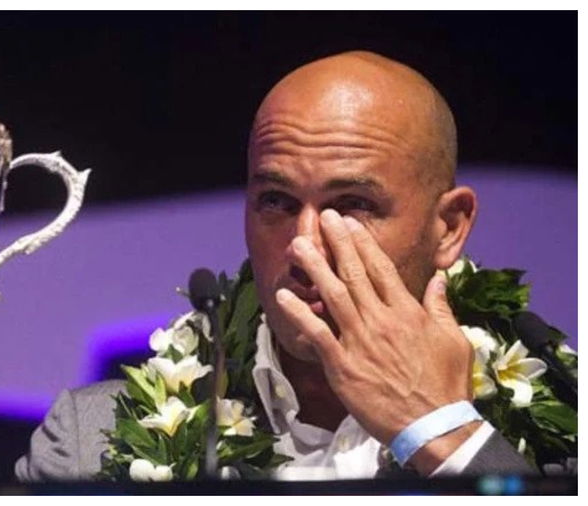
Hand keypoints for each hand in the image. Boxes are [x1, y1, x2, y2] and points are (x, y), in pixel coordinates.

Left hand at [274, 208, 474, 474]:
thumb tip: (438, 280)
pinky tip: (283, 297)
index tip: (349, 224)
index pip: (382, 269)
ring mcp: (360, 342)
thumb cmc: (447, 387)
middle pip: (355, 274)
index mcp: (408, 313)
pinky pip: (317, 334)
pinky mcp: (343, 366)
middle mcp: (382, 321)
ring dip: (314, 268)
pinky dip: (299, 314)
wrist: (434, 426)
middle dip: (337, 243)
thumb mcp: (455, 341)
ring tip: (297, 246)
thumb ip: (441, 308)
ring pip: (333, 296)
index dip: (363, 243)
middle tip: (322, 217)